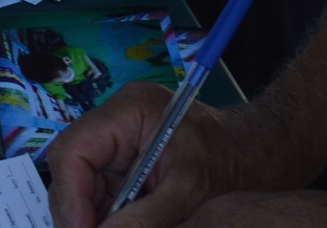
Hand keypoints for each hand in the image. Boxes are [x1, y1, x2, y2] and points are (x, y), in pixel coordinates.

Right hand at [45, 87, 297, 227]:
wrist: (258, 156)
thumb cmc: (232, 159)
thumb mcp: (190, 192)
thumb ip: (146, 218)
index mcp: (128, 110)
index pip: (73, 150)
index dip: (69, 197)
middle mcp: (114, 123)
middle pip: (70, 171)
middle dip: (76, 213)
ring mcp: (116, 145)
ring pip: (80, 188)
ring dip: (90, 218)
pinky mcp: (123, 167)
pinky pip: (98, 198)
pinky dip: (105, 220)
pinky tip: (123, 226)